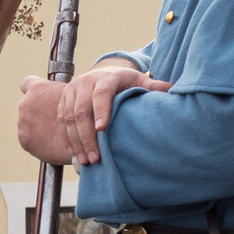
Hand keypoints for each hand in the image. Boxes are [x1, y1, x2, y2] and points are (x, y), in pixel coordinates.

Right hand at [17, 64, 167, 164]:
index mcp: (105, 78)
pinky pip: (62, 121)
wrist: (101, 73)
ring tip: (85, 160)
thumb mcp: (139, 81)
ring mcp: (71, 91)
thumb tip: (171, 89)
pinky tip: (75, 153)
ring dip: (76, 142)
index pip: (101, 94)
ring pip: (69, 119)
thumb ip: (153, 86)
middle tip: (95, 157)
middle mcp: (85, 82)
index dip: (101, 111)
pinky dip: (68, 138)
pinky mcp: (63, 100)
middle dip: (87, 137)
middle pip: (81, 111)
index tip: (102, 129)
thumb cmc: (124, 81)